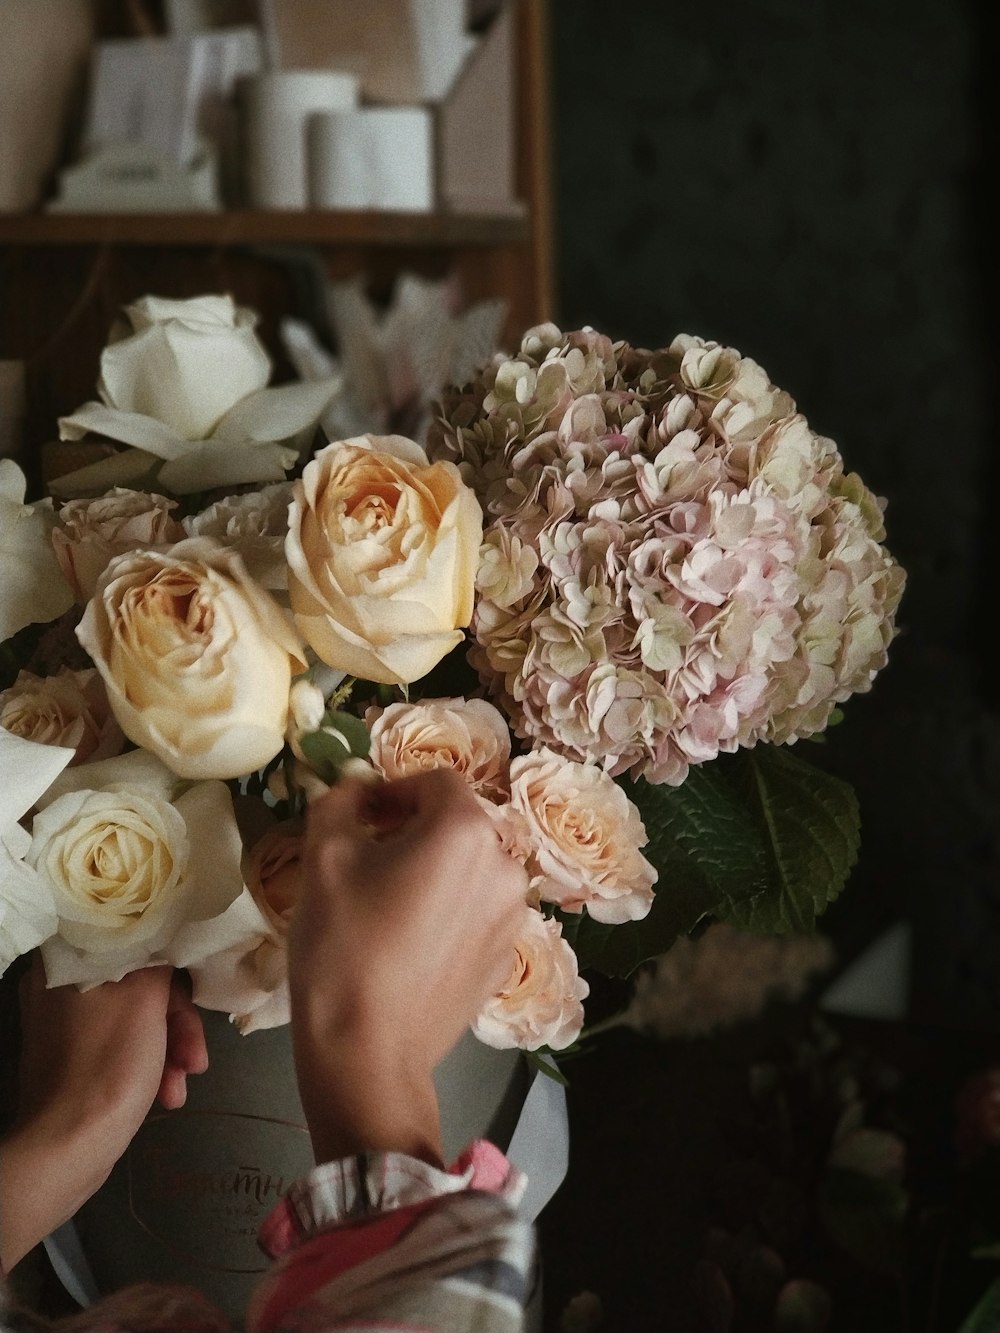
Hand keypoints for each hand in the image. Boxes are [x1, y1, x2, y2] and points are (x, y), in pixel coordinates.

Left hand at [0, 959, 207, 1271]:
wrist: (67, 1149)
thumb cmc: (107, 1065)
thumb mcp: (145, 999)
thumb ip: (159, 960)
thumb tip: (168, 934)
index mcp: (67, 961)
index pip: (132, 937)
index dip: (172, 958)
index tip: (198, 980)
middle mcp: (58, 986)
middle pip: (139, 983)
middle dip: (175, 1021)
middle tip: (195, 1054)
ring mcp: (64, 1025)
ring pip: (135, 1017)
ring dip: (168, 1049)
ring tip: (181, 1083)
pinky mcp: (73, 1058)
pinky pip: (121, 1044)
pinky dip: (147, 1064)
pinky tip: (166, 1094)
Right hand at [288, 769, 527, 1166]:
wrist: (367, 1053)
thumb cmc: (343, 945)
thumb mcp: (323, 856)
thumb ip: (341, 802)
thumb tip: (357, 787)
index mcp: (466, 831)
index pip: (436, 781)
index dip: (395, 789)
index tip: (361, 814)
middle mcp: (505, 866)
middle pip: (460, 824)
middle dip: (416, 827)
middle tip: (369, 854)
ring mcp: (513, 917)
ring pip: (472, 869)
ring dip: (436, 869)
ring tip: (389, 899)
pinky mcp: (506, 959)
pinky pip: (478, 912)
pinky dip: (450, 909)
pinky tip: (410, 940)